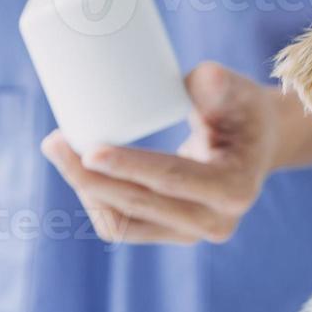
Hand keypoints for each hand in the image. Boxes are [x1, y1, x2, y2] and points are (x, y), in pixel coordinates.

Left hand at [42, 62, 278, 244]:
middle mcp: (215, 223)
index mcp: (235, 190)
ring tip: (59, 149)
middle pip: (139, 206)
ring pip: (123, 222)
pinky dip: (95, 201)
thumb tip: (205, 77)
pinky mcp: (170, 233)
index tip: (90, 149)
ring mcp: (191, 234)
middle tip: (55, 141)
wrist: (256, 142)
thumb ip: (220, 85)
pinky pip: (122, 226)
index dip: (130, 167)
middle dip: (90, 178)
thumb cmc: (243, 111)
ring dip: (86, 190)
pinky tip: (77, 172)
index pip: (173, 180)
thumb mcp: (240, 93)